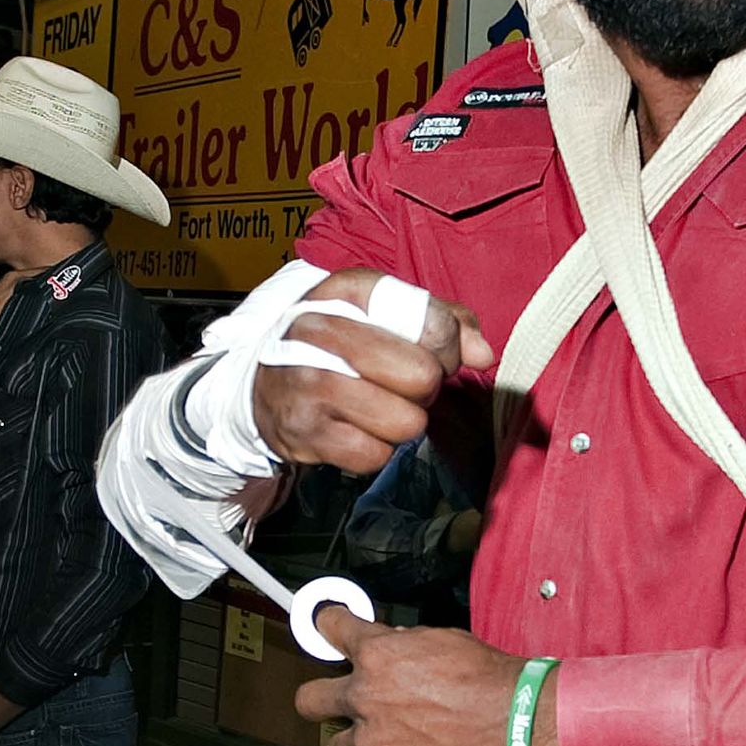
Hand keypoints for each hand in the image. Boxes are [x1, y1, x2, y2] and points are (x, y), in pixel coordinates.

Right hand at [256, 295, 498, 474]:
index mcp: (346, 290)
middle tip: (399, 386)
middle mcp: (320, 329)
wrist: (261, 387)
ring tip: (375, 408)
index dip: (447, 348)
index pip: (432, 321)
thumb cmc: (337, 346)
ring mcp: (307, 382)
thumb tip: (483, 354)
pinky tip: (352, 430)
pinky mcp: (303, 431)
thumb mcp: (383, 315)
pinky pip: (376, 455)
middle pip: (422, 375)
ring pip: (405, 422)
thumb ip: (442, 322)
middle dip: (423, 389)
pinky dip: (373, 451)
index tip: (430, 354)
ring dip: (400, 424)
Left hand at [294, 624, 530, 745]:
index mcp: (377, 654)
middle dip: (320, 700)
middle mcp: (364, 695)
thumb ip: (406, 646)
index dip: (328, 628)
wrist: (518, 722)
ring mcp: (372, 739)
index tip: (330, 634)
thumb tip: (392, 646)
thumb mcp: (445, 641)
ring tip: (386, 744)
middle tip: (338, 704)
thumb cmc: (490, 679)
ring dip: (356, 743)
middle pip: (309, 700)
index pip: (328, 627)